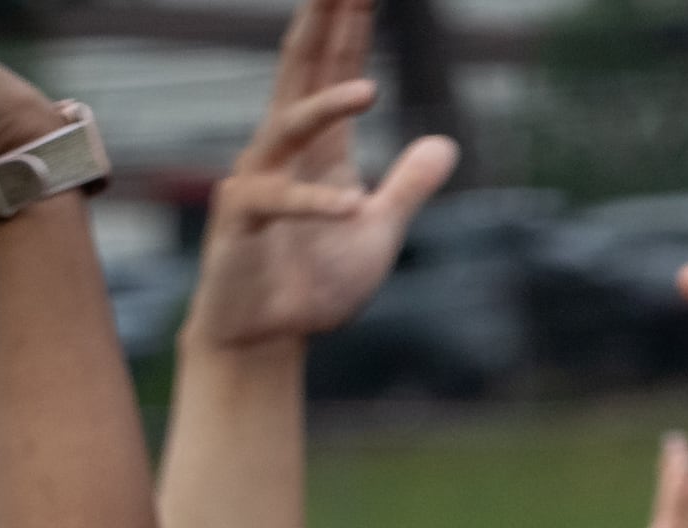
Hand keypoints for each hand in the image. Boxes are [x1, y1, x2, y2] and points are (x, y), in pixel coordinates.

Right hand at [182, 0, 454, 353]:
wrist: (265, 338)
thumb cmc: (314, 283)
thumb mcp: (379, 233)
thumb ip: (408, 188)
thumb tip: (446, 145)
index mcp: (319, 146)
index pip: (337, 71)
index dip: (352, 27)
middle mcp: (283, 150)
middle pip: (304, 73)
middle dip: (323, 28)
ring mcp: (258, 180)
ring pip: (287, 126)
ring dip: (326, 108)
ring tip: (369, 89)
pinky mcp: (241, 221)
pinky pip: (280, 203)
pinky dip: (317, 204)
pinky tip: (352, 203)